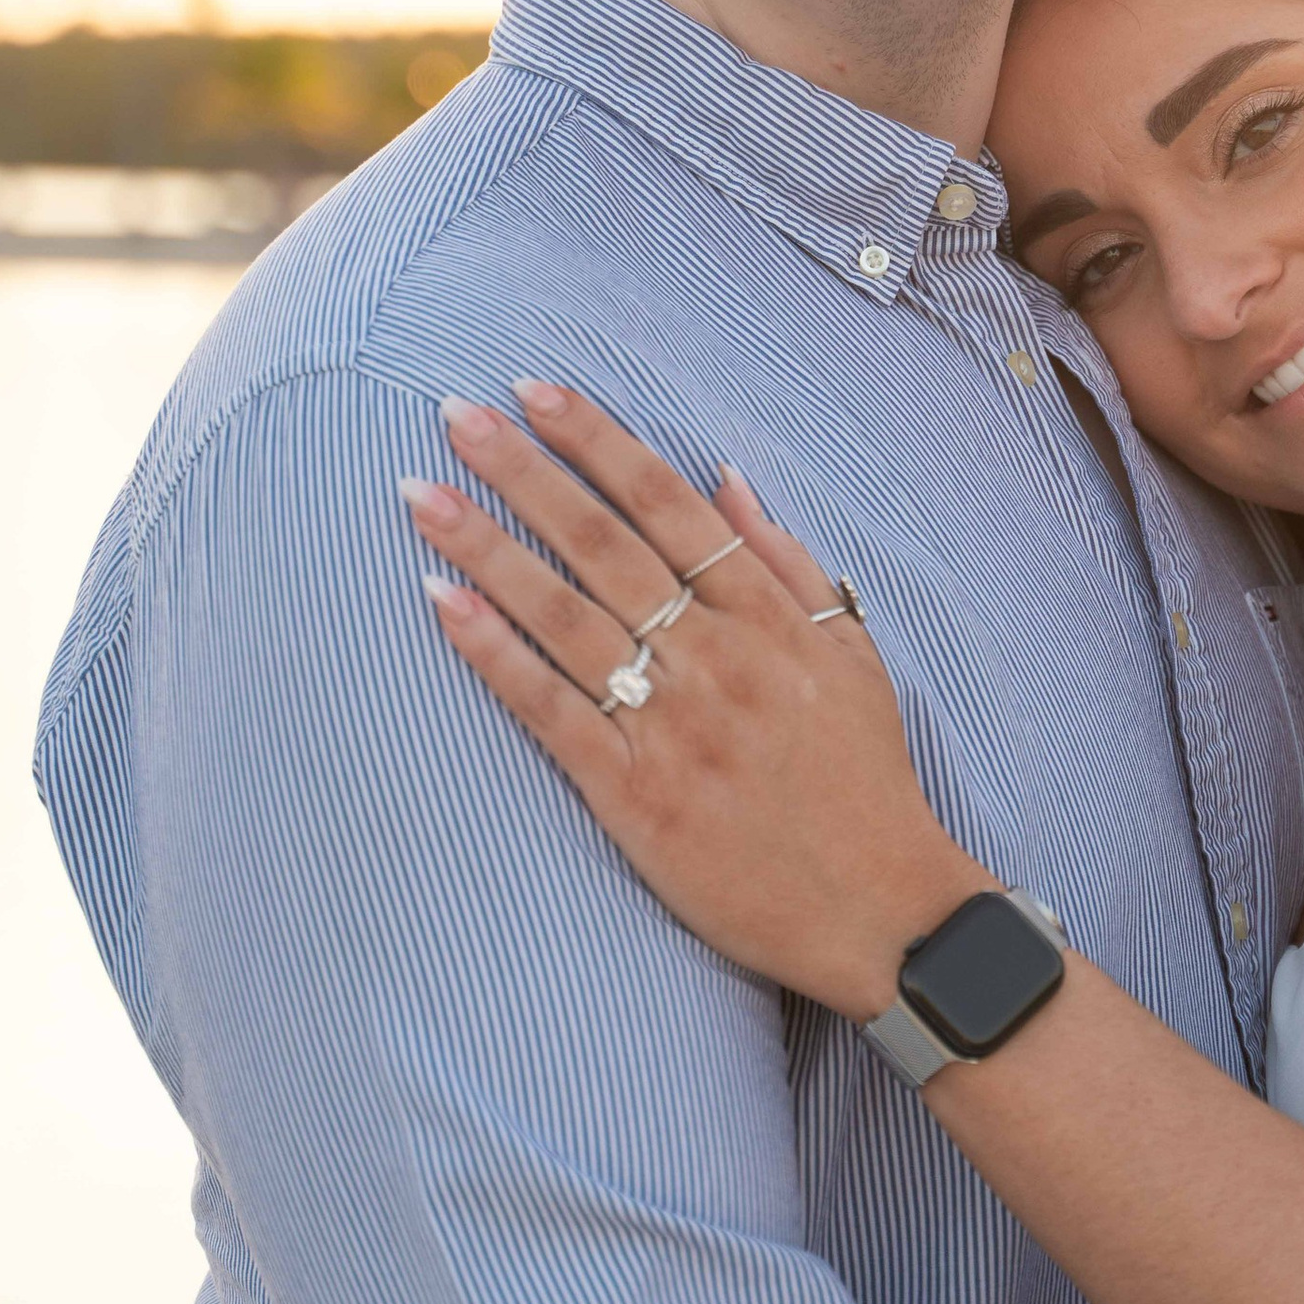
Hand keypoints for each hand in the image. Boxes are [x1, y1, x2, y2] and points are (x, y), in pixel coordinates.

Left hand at [403, 385, 985, 1018]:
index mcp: (769, 618)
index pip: (667, 504)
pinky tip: (442, 603)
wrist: (881, 911)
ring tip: (422, 496)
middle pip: (602, 543)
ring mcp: (672, 726)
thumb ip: (790, 564)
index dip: (596, 441)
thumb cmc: (866, 782)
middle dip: (522, 471)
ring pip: (563, 615)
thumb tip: (726, 479)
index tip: (535, 392)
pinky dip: (495, 653)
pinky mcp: (635, 796)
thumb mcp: (855, 655)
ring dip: (486, 547)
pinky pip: (550, 709)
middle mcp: (717, 658)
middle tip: (454, 415)